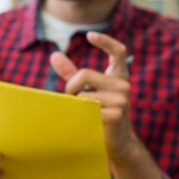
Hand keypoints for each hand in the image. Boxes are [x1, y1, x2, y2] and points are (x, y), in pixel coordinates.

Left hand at [49, 31, 138, 162]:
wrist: (117, 143)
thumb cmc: (100, 113)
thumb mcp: (87, 90)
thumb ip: (71, 73)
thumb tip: (54, 55)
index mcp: (119, 76)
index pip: (119, 52)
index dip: (106, 41)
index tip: (90, 35)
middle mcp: (123, 85)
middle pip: (84, 74)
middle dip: (71, 86)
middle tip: (71, 97)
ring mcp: (122, 100)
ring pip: (83, 93)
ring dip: (75, 102)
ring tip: (83, 111)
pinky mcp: (116, 115)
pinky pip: (86, 107)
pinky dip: (79, 112)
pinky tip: (86, 120)